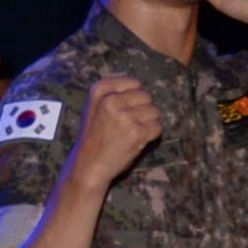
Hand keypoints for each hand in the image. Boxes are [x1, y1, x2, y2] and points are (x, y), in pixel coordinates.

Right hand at [67, 75, 161, 192]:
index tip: (125, 109)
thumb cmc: (94, 136)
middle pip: (146, 96)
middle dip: (143, 109)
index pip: (133, 82)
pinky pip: (157, 127)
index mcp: (99, 91)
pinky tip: (138, 140)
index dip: (135, 96)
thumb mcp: (93, 107)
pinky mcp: (136, 133)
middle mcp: (111, 101)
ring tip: (133, 132)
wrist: (89, 164)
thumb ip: (112, 92)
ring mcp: (124, 117)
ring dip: (149, 122)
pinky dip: (152, 134)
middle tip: (131, 123)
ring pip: (154, 111)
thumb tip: (140, 85)